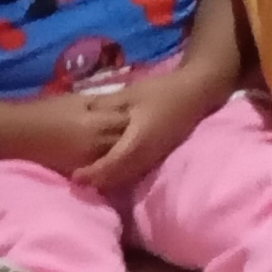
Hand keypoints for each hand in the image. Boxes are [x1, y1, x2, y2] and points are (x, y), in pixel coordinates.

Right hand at [0, 84, 131, 179]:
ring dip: (126, 149)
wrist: (16, 134)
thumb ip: (101, 102)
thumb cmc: (44, 112)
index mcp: (96, 123)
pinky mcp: (79, 171)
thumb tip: (122, 102)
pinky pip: (103, 166)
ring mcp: (88, 160)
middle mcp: (96, 144)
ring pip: (118, 156)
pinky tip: (114, 155)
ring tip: (132, 142)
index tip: (144, 111)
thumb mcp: (76, 100)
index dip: (137, 116)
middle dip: (136, 134)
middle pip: (127, 141)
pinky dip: (110, 160)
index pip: (128, 121)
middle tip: (144, 127)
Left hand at [76, 66, 218, 199]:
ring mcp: (156, 156)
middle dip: (98, 181)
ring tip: (93, 179)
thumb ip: (106, 106)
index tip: (75, 177)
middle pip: (119, 176)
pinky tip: (114, 170)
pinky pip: (138, 171)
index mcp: (138, 140)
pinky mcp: (161, 154)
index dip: (92, 173)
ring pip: (129, 176)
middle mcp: (147, 154)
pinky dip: (123, 174)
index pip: (111, 164)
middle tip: (79, 180)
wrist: (196, 93)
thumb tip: (83, 115)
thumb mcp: (130, 94)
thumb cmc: (163, 91)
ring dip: (111, 180)